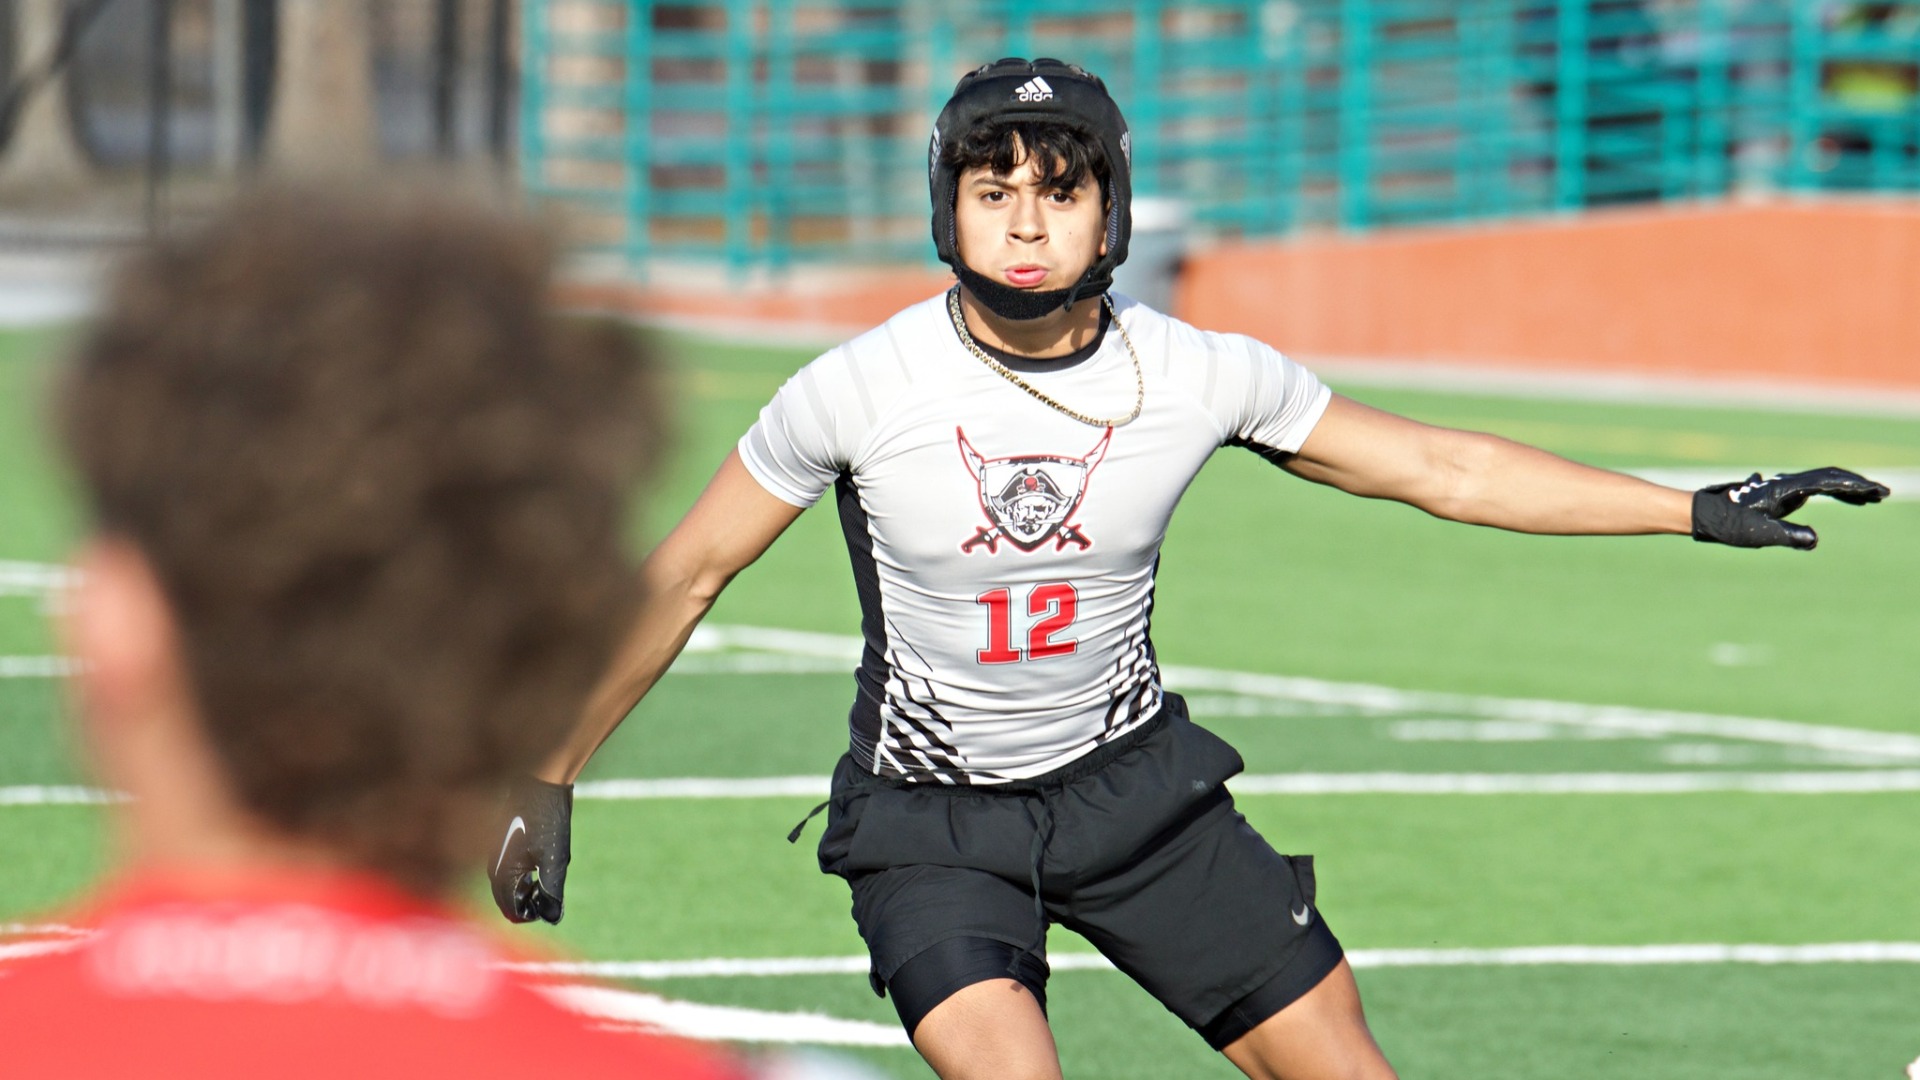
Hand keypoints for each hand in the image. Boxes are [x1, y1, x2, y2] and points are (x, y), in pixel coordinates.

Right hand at [489, 777, 572, 923]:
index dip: (531, 914)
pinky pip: (506, 870)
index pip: (510, 909)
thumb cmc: (547, 816)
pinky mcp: (501, 842)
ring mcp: (495, 852)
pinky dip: (519, 877)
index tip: (549, 906)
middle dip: (525, 904)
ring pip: (505, 885)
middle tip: (546, 897)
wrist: (540, 780)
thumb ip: (551, 889)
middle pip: (505, 899)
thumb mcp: (555, 857)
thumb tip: (552, 916)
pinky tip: (535, 868)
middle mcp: (492, 865)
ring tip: (542, 883)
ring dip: (522, 891)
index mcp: (501, 872)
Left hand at [1692, 468, 1888, 549]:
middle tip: (1881, 495)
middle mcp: (1787, 483)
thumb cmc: (1728, 524)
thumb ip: (1788, 536)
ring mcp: (1784, 487)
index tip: (1876, 493)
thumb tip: (1814, 540)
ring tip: (1871, 499)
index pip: (1828, 481)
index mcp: (1786, 488)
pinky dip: (1833, 492)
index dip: (1855, 486)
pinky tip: (1846, 500)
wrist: (1703, 514)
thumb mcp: (1759, 533)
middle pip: (1830, 477)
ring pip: (1823, 481)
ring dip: (1848, 488)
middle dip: (1857, 485)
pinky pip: (1814, 489)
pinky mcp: (1781, 495)